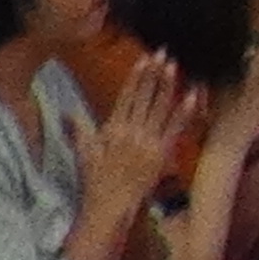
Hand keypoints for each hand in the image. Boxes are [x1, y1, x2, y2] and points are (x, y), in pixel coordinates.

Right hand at [75, 73, 187, 222]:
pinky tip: (192, 96)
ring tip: (174, 67)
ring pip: (160, 109)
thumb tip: (66, 111)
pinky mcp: (162, 154)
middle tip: (162, 54)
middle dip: (153, 75)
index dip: (136, 77)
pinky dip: (184, 112)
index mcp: (112, 129)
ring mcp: (148, 143)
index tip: (143, 60)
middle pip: (144, 98)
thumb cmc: (96, 180)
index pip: (126, 97)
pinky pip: (175, 129)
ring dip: (168, 86)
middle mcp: (131, 132)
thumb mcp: (84, 152)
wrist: (110, 206)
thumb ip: (78, 128)